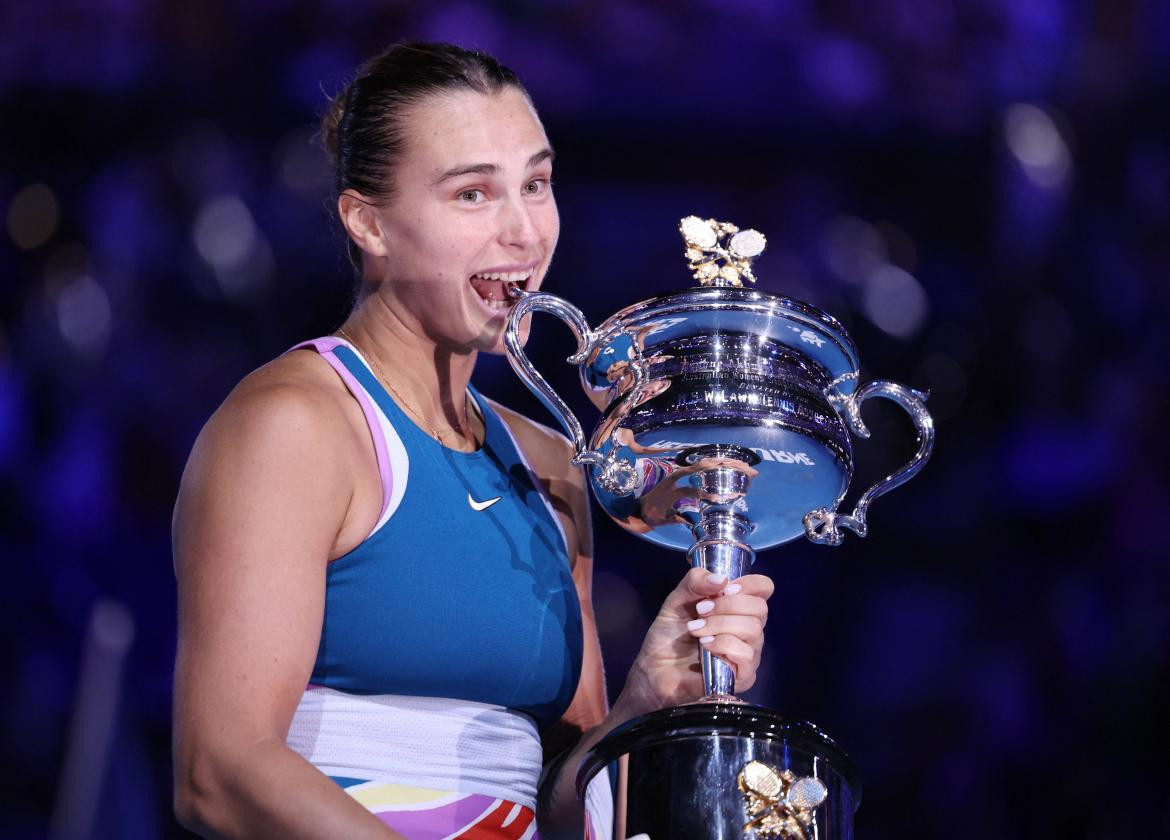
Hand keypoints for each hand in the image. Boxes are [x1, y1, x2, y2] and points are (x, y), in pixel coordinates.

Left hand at [618, 567, 773, 713]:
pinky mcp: (743, 676)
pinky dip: (723, 645)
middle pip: (759, 608)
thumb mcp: (676, 600)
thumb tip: (722, 579)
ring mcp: (748, 653)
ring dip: (720, 625)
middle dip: (727, 605)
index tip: (726, 588)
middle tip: (701, 610)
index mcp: (737, 607)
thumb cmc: (669, 635)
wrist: (655, 668)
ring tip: (696, 630)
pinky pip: (746, 655)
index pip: (764, 588)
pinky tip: (705, 647)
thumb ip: (695, 582)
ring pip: (753, 630)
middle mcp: (748, 629)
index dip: (750, 584)